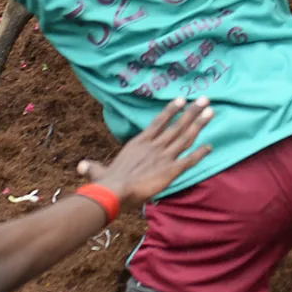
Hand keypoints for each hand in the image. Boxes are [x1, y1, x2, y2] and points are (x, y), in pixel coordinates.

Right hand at [79, 96, 213, 208]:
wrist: (114, 192)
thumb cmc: (105, 183)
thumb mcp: (98, 172)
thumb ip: (92, 168)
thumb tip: (80, 166)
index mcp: (139, 143)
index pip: (158, 122)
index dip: (171, 110)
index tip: (182, 99)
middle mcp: (155, 146)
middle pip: (177, 125)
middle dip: (193, 112)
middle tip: (206, 99)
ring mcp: (164, 157)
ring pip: (186, 137)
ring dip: (199, 124)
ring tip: (211, 112)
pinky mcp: (171, 171)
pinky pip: (189, 160)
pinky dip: (200, 153)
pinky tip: (211, 146)